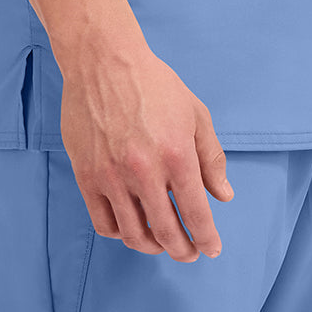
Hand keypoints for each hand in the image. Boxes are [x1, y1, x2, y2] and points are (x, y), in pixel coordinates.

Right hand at [59, 41, 233, 261]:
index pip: (196, 214)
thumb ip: (211, 158)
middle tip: (189, 252)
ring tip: (161, 243)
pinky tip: (131, 226)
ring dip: (152, 247)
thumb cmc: (153, 83)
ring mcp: (112, 176)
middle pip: (167, 232)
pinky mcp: (87, 176)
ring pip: (134, 234)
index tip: (212, 249)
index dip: (207, 239)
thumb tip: (224, 196)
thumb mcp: (195, 113)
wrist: (103, 60)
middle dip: (183, 250)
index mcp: (177, 155)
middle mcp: (145, 171)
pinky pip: (103, 223)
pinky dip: (120, 233)